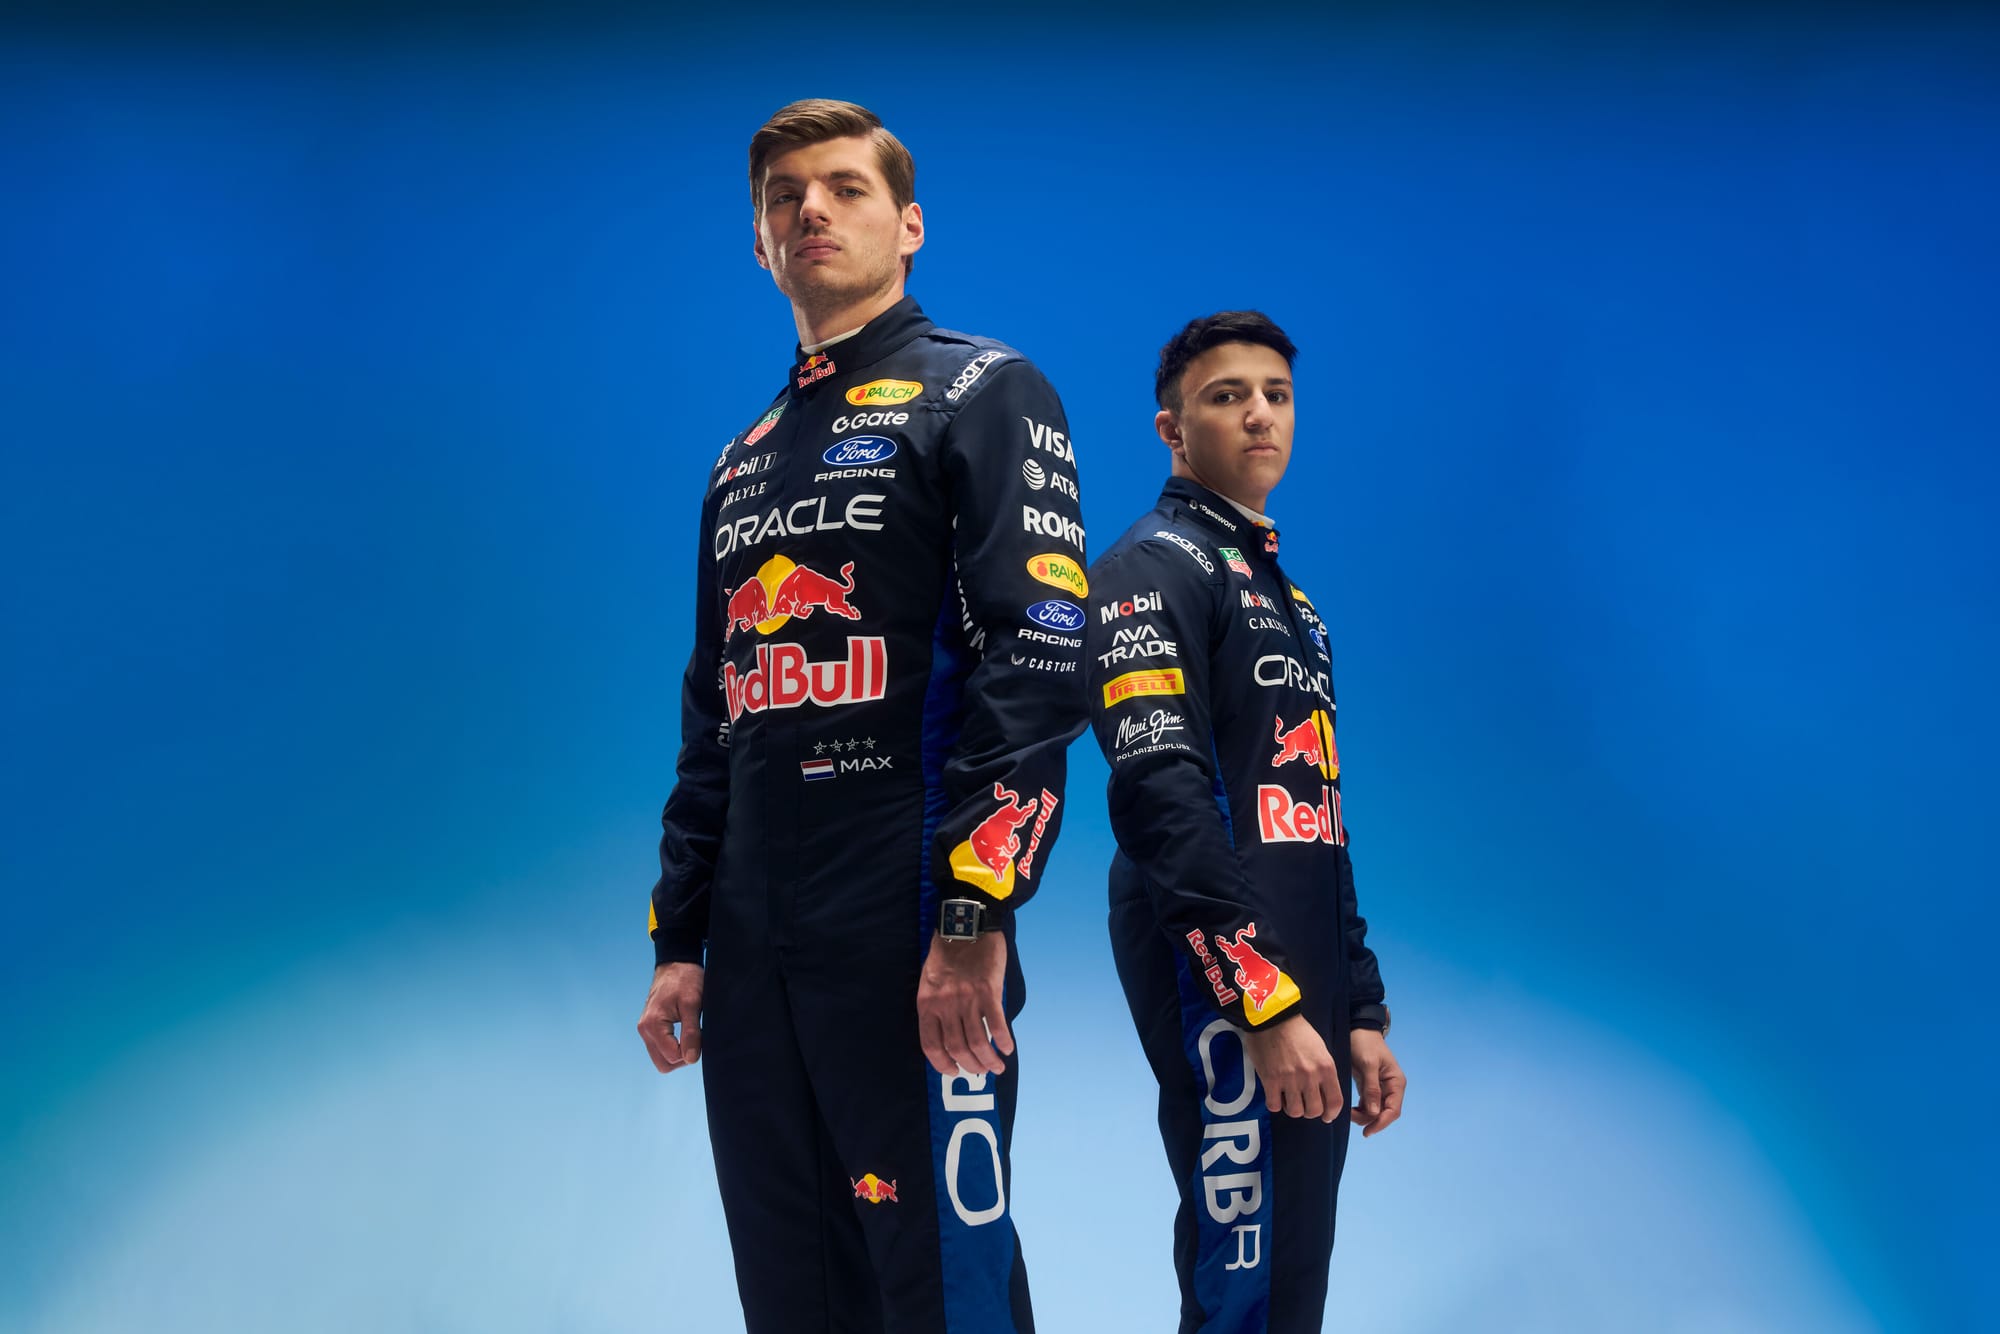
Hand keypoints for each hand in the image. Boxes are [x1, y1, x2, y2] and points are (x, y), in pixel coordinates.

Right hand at [637, 962, 704, 1072]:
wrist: (676, 964)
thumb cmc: (685, 979)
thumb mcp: (693, 1004)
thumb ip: (691, 1032)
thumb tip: (691, 1059)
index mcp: (653, 1024)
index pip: (672, 1056)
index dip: (691, 1052)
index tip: (702, 1035)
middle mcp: (645, 1030)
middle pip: (664, 1064)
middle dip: (683, 1058)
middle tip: (697, 1039)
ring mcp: (645, 1030)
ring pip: (662, 1059)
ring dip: (678, 1054)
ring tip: (692, 1035)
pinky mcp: (650, 1029)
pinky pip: (661, 1049)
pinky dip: (674, 1047)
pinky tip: (685, 1034)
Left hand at [916, 930, 1012, 1076]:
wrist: (966, 923)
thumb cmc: (946, 950)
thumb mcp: (930, 980)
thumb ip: (936, 1005)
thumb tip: (948, 1031)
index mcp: (927, 1003)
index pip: (931, 1045)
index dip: (942, 1064)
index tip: (953, 1071)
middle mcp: (946, 1005)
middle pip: (957, 1048)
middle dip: (970, 1066)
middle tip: (980, 1071)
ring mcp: (967, 999)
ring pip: (978, 1042)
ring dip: (988, 1060)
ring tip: (996, 1067)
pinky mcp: (989, 992)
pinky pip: (997, 1024)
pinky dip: (1003, 1041)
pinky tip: (1007, 1049)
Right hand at [1243, 1016, 1343, 1121]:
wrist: (1273, 1017)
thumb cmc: (1297, 1030)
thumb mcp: (1320, 1049)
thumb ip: (1323, 1071)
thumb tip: (1323, 1091)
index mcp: (1326, 1068)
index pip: (1335, 1102)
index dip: (1331, 1113)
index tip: (1326, 1116)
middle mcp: (1310, 1077)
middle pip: (1314, 1111)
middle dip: (1309, 1111)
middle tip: (1303, 1104)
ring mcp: (1290, 1080)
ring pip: (1295, 1111)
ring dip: (1292, 1108)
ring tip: (1288, 1099)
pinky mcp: (1270, 1080)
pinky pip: (1274, 1105)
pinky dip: (1275, 1104)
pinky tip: (1274, 1095)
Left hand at [1349, 1028, 1405, 1135]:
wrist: (1356, 1028)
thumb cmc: (1364, 1043)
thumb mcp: (1368, 1064)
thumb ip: (1371, 1088)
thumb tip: (1374, 1112)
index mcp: (1396, 1082)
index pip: (1393, 1110)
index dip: (1381, 1123)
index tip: (1367, 1132)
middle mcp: (1391, 1087)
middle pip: (1384, 1113)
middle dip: (1369, 1119)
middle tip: (1350, 1116)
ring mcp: (1381, 1088)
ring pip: (1374, 1111)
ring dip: (1363, 1115)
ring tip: (1347, 1112)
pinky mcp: (1369, 1086)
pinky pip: (1367, 1104)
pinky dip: (1359, 1109)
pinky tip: (1349, 1109)